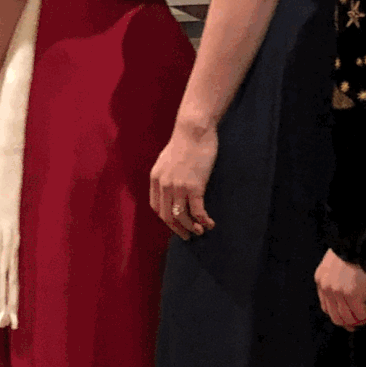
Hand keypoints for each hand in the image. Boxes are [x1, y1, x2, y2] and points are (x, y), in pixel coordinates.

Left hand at [149, 120, 218, 237]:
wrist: (194, 130)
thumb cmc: (185, 142)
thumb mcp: (166, 159)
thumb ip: (166, 175)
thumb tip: (172, 188)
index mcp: (155, 178)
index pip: (156, 207)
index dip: (166, 219)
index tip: (176, 224)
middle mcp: (164, 185)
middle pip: (167, 216)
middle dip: (178, 229)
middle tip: (188, 236)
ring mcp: (178, 186)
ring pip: (181, 217)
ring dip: (191, 228)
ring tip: (200, 231)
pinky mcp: (194, 186)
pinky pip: (197, 211)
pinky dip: (203, 221)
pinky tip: (209, 224)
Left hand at [315, 249, 365, 328]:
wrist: (361, 237)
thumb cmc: (356, 247)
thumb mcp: (339, 262)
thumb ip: (339, 279)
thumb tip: (351, 300)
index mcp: (321, 279)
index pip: (327, 309)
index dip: (342, 317)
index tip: (355, 320)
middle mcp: (326, 287)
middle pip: (337, 318)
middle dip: (354, 322)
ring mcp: (337, 292)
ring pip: (350, 319)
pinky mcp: (351, 293)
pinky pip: (362, 314)